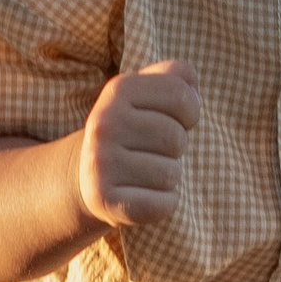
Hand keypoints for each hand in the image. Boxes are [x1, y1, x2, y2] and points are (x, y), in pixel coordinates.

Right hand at [78, 60, 200, 231]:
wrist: (87, 175)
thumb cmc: (133, 130)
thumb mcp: (148, 94)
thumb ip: (176, 77)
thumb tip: (193, 93)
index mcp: (118, 90)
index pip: (181, 96)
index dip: (189, 112)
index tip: (173, 119)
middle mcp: (104, 124)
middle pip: (176, 138)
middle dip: (175, 148)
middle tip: (152, 151)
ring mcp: (100, 163)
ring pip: (170, 173)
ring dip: (168, 177)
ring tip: (146, 172)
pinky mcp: (104, 200)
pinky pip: (164, 204)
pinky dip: (164, 203)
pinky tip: (145, 195)